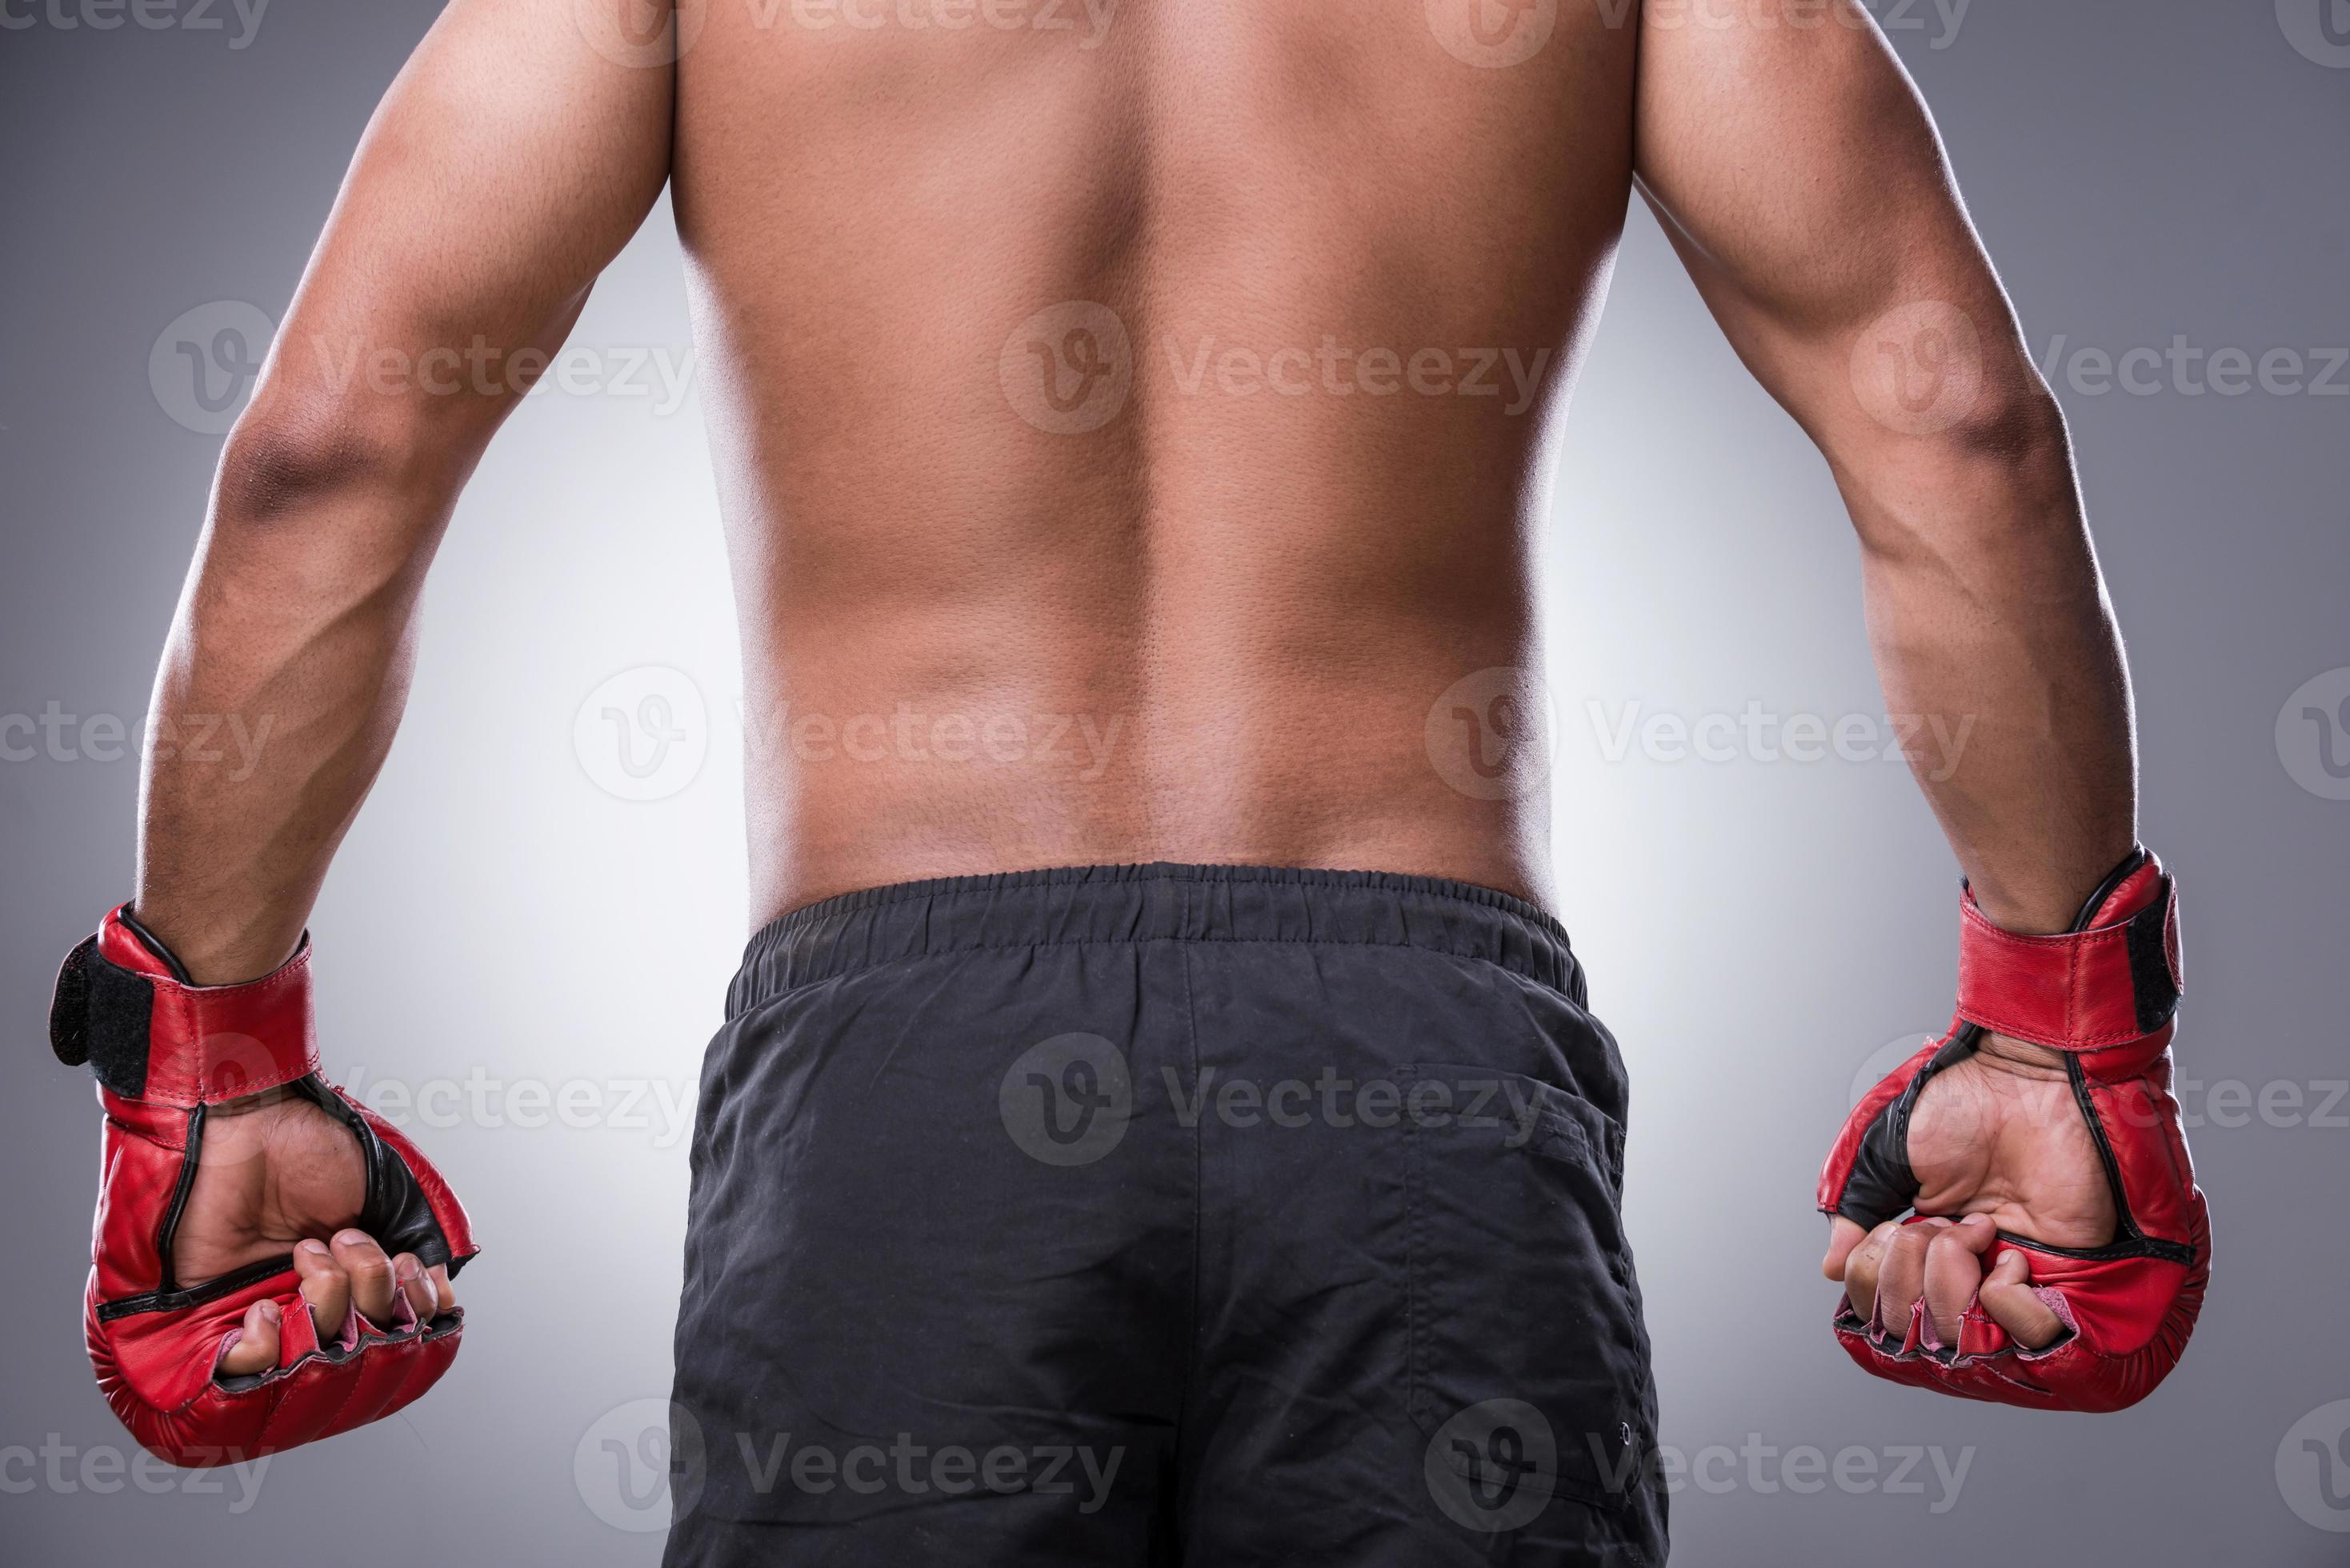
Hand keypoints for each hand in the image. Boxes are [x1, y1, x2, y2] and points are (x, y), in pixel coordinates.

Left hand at [172, 1087, 455, 1377]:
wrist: (252, 1123)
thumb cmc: (315, 1148)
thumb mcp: (396, 1194)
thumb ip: (428, 1244)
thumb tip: (444, 1301)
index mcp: (367, 1285)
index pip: (409, 1344)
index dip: (420, 1320)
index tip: (411, 1269)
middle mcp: (324, 1310)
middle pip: (372, 1359)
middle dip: (376, 1300)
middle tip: (356, 1244)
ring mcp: (275, 1317)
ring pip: (320, 1362)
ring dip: (330, 1301)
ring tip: (311, 1249)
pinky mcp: (217, 1321)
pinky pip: (252, 1368)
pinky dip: (269, 1339)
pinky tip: (269, 1299)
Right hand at [1821, 1033, 2110, 1350]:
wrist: (2026, 1078)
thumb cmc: (1959, 1101)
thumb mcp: (1882, 1154)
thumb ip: (1856, 1210)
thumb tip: (1833, 1268)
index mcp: (1919, 1241)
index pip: (1880, 1304)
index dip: (1874, 1279)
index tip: (1891, 1232)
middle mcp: (1961, 1268)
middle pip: (1914, 1326)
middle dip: (1910, 1276)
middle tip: (1935, 1227)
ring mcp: (2009, 1276)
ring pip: (1962, 1333)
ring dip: (1952, 1283)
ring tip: (1974, 1233)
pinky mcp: (2063, 1277)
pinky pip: (2025, 1329)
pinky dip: (2004, 1299)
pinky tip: (2009, 1256)